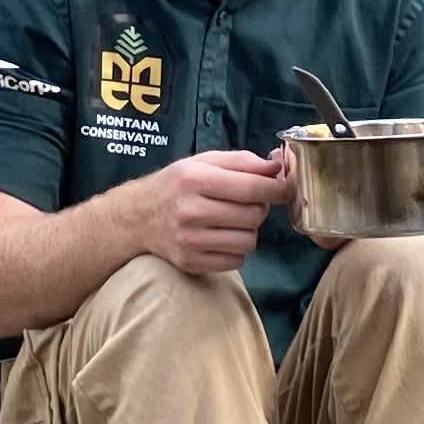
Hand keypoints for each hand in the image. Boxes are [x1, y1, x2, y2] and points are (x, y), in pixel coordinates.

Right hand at [142, 145, 293, 277]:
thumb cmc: (176, 185)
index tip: (286, 188)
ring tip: (231, 221)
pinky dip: (235, 250)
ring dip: (248, 231)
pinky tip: (220, 238)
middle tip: (246, 204)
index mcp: (194, 179)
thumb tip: (278, 166)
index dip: (277, 189)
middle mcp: (190, 210)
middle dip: (258, 208)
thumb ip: (242, 161)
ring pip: (248, 241)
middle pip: (254, 216)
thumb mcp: (203, 162)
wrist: (138, 218)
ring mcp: (189, 240)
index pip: (251, 188)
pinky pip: (236, 261)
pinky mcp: (190, 263)